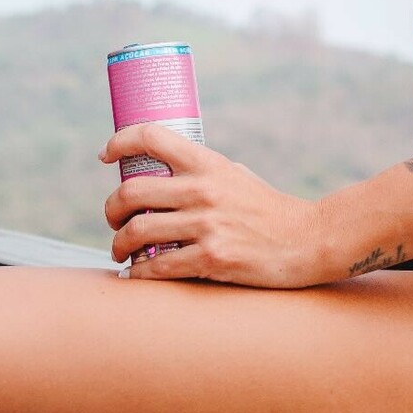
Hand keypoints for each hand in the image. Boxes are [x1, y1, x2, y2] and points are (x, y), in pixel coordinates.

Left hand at [100, 123, 325, 286]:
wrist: (307, 240)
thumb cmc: (267, 208)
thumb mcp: (235, 175)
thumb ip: (201, 174)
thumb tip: (162, 175)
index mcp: (207, 163)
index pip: (151, 137)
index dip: (119, 142)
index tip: (106, 155)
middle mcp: (202, 190)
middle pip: (130, 192)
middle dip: (111, 209)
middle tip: (112, 219)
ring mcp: (206, 226)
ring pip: (137, 232)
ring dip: (119, 244)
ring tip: (120, 250)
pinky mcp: (211, 260)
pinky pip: (157, 268)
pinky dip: (138, 274)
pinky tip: (136, 275)